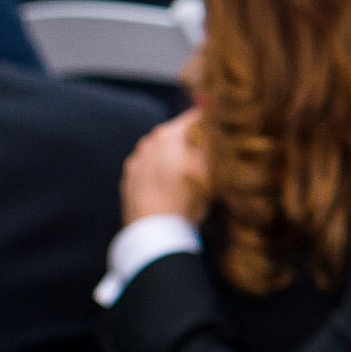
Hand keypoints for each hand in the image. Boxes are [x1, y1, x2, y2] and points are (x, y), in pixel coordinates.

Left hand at [121, 109, 205, 225]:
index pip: (195, 117)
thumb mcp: (210, 173)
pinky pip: (149, 169)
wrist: (153, 233)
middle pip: (176, 134)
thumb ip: (212, 145)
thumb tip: (215, 129)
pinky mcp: (129, 180)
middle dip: (191, 142)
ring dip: (173, 159)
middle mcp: (149, 143)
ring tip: (187, 179)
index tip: (221, 133)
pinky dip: (159, 174)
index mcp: (169, 135)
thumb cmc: (186, 201)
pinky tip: (170, 190)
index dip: (211, 123)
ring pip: (160, 152)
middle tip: (208, 159)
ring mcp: (136, 161)